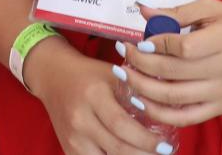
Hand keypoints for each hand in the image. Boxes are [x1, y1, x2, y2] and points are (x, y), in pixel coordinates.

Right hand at [26, 40, 175, 154]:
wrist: (53, 77)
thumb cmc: (89, 75)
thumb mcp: (113, 75)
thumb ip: (136, 91)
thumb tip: (168, 109)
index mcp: (93, 96)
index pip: (121, 124)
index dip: (145, 140)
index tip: (165, 146)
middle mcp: (80, 119)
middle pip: (116, 147)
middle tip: (163, 153)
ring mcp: (72, 137)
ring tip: (148, 154)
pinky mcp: (68, 149)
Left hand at [113, 0, 221, 127]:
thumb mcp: (213, 9)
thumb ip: (178, 12)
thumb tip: (143, 11)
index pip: (182, 46)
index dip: (155, 44)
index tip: (138, 41)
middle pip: (173, 72)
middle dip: (140, 65)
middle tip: (124, 55)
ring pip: (173, 97)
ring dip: (143, 89)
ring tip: (126, 77)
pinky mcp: (220, 108)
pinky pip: (184, 118)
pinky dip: (159, 113)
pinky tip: (143, 101)